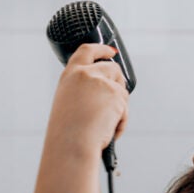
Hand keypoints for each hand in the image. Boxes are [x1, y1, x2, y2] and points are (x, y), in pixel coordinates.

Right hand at [43, 43, 129, 158]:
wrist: (72, 144)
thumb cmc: (68, 132)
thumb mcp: (69, 103)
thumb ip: (84, 92)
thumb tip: (106, 95)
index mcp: (70, 75)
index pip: (86, 51)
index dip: (101, 48)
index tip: (111, 51)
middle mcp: (86, 74)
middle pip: (112, 68)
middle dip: (119, 82)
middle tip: (117, 101)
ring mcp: (102, 82)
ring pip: (121, 89)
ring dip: (120, 106)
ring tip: (106, 124)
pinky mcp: (116, 94)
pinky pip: (125, 108)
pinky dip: (121, 121)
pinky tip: (110, 130)